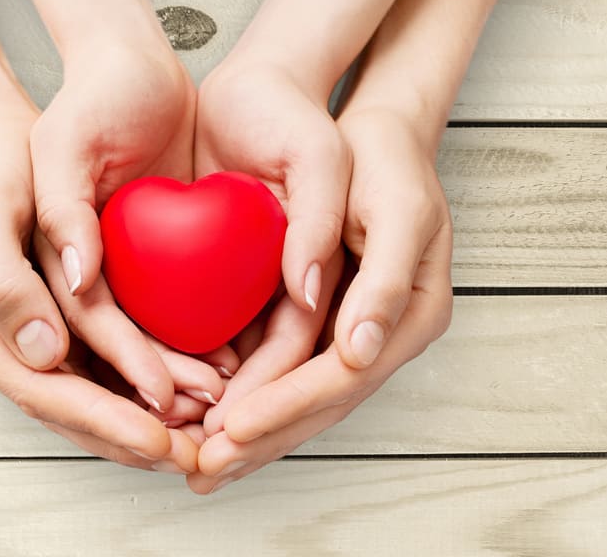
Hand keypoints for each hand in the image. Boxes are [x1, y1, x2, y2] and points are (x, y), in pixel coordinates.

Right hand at [0, 98, 196, 471]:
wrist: (10, 137)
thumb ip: (5, 283)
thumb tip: (44, 354)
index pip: (41, 390)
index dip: (101, 419)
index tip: (157, 439)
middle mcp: (7, 342)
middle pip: (73, 407)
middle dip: (135, 436)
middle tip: (194, 457)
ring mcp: (41, 335)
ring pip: (101, 392)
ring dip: (154, 418)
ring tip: (209, 431)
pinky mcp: (73, 319)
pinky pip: (115, 362)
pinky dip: (156, 379)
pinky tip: (199, 389)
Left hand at [187, 110, 453, 492]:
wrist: (368, 135)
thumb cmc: (388, 163)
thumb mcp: (398, 209)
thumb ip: (384, 279)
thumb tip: (360, 350)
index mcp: (408, 317)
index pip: (343, 379)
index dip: (288, 407)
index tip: (234, 429)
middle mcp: (377, 334)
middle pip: (318, 404)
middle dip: (261, 439)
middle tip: (204, 471)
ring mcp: (345, 330)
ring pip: (295, 395)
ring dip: (249, 434)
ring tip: (198, 465)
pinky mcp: (314, 317)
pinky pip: (279, 368)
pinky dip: (244, 396)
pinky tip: (205, 416)